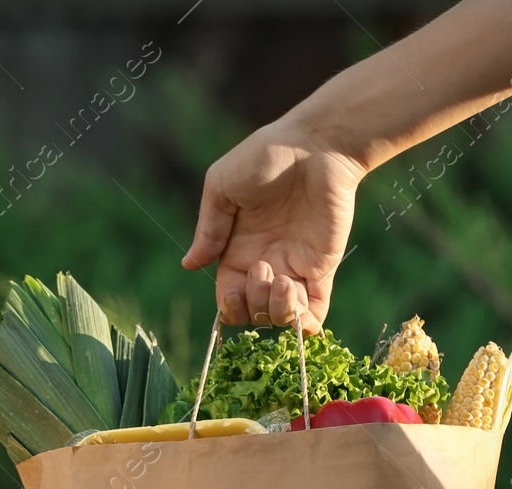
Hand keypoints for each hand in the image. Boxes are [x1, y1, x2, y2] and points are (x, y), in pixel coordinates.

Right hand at [182, 116, 365, 332]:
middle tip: (261, 268)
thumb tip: (189, 264)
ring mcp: (294, 268)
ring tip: (283, 280)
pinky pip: (315, 312)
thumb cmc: (265, 157)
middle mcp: (264, 264)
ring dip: (276, 310)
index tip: (233, 289)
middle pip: (252, 313)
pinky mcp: (322, 267)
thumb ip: (208, 228)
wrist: (316, 145)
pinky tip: (297, 295)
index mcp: (235, 250)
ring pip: (281, 318)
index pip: (228, 298)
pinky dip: (306, 321)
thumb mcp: (222, 187)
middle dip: (252, 304)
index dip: (228, 306)